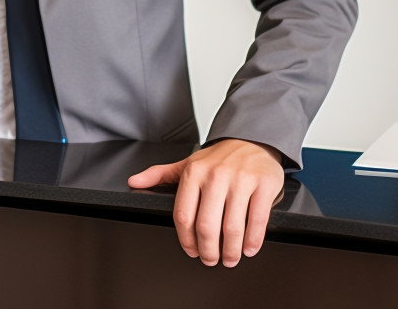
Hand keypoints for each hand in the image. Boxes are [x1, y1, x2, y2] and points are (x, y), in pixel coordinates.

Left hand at [127, 138, 283, 267]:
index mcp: (194, 172)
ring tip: (229, 257)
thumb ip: (159, 175)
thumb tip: (134, 182)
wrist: (251, 139)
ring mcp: (241, 180)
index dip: (186, 240)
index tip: (191, 251)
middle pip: (207, 226)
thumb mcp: (186, 163)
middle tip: (211, 259)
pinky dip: (252, 241)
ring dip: (230, 251)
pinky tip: (248, 248)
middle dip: (208, 251)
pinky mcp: (263, 185)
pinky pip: (257, 221)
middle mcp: (216, 176)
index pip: (183, 215)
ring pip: (232, 228)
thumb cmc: (218, 158)